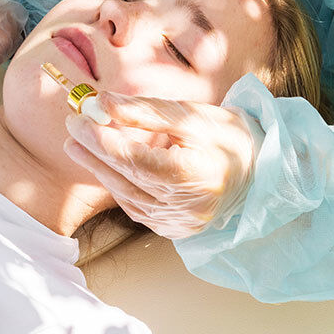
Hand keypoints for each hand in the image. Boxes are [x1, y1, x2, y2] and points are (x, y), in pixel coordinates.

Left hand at [63, 92, 259, 238]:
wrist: (261, 172)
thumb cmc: (229, 137)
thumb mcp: (191, 116)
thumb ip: (146, 111)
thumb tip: (102, 103)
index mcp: (194, 177)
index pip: (136, 160)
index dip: (103, 140)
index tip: (80, 118)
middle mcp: (185, 208)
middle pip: (127, 178)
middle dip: (95, 151)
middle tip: (72, 125)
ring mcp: (179, 224)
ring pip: (127, 196)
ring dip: (100, 169)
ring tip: (78, 143)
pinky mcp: (175, 230)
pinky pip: (137, 207)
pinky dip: (119, 185)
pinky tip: (107, 166)